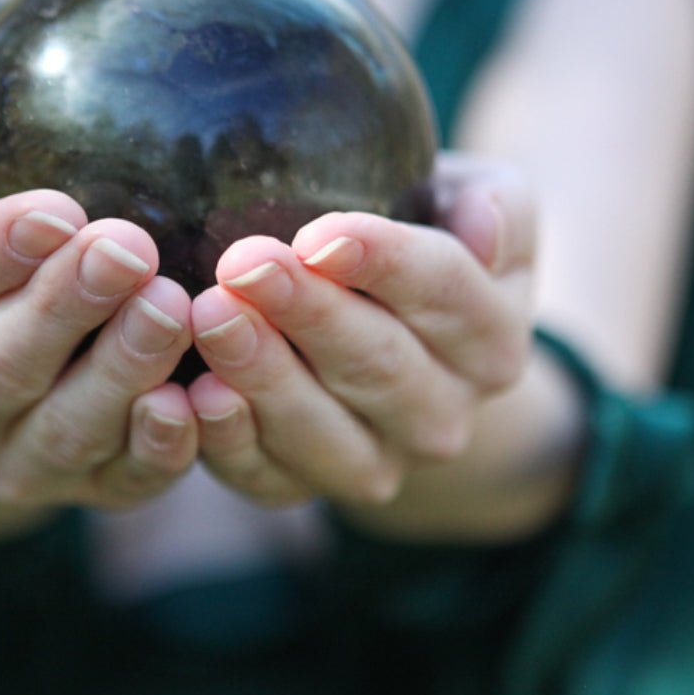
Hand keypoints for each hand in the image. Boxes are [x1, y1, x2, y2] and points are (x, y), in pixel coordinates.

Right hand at [0, 154, 196, 510]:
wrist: (3, 357)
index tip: (55, 211)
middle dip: (64, 306)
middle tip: (127, 250)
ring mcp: (16, 464)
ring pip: (63, 429)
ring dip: (118, 370)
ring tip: (168, 307)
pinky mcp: (92, 491)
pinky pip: (126, 480)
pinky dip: (158, 447)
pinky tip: (186, 400)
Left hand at [186, 153, 535, 509]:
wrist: (387, 339)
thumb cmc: (419, 248)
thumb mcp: (473, 207)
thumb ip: (499, 208)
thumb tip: (484, 227)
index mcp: (491, 341)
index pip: (444, 294)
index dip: (384, 262)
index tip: (319, 234)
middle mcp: (443, 415)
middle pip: (378, 365)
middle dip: (308, 313)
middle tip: (244, 265)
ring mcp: (376, 462)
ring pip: (322, 431)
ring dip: (264, 376)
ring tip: (212, 316)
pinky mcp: (304, 487)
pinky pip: (267, 477)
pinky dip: (229, 441)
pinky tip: (194, 394)